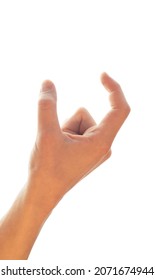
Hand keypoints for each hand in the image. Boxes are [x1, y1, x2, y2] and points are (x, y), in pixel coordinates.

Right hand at [28, 73, 129, 214]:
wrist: (42, 193)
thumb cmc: (47, 169)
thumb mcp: (46, 134)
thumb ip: (47, 106)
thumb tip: (48, 83)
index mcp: (102, 142)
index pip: (120, 109)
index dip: (114, 89)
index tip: (101, 75)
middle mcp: (103, 145)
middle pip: (86, 115)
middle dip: (67, 122)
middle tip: (56, 141)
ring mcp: (95, 148)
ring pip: (79, 122)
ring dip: (64, 128)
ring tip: (56, 147)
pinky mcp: (87, 150)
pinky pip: (77, 130)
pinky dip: (64, 133)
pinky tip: (58, 149)